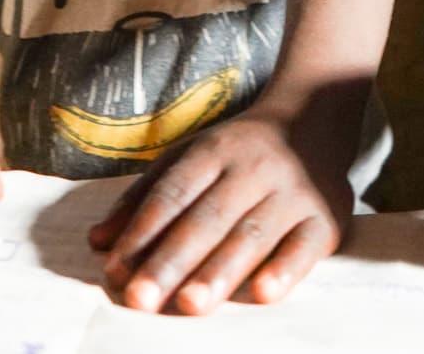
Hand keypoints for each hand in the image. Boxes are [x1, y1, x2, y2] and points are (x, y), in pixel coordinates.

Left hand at [86, 109, 352, 313]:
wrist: (316, 117)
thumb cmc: (240, 151)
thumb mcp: (190, 157)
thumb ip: (144, 197)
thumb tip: (98, 241)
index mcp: (214, 151)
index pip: (173, 193)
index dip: (143, 233)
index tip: (116, 272)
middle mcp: (253, 168)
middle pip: (207, 218)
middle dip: (172, 261)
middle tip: (141, 300)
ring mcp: (292, 192)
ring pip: (251, 235)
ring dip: (220, 272)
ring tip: (190, 305)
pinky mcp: (325, 217)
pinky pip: (304, 246)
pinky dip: (285, 270)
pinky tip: (263, 295)